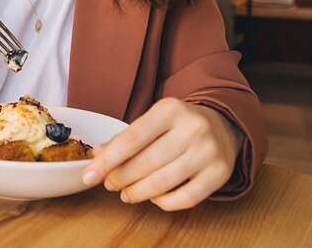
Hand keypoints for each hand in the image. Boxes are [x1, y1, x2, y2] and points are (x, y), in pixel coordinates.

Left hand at [82, 98, 240, 210]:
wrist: (222, 125)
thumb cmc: (177, 125)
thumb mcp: (152, 121)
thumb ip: (124, 138)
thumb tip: (96, 157)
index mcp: (169, 109)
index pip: (131, 139)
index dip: (107, 161)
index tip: (89, 176)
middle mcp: (192, 128)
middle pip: (146, 162)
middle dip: (121, 178)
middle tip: (109, 185)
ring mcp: (209, 151)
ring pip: (164, 183)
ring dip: (138, 193)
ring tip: (127, 194)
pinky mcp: (221, 173)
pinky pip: (186, 198)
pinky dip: (164, 202)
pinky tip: (154, 198)